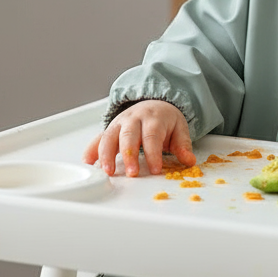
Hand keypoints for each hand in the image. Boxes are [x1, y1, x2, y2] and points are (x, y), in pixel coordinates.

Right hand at [83, 100, 197, 176]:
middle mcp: (134, 119)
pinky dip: (91, 149)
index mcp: (154, 118)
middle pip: (129, 135)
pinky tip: (88, 162)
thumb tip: (189, 160)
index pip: (152, 136)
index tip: (155, 169)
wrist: (153, 103)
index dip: (153, 153)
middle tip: (132, 173)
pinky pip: (98, 138)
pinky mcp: (110, 129)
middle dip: (129, 155)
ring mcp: (119, 123)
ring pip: (110, 136)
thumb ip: (183, 145)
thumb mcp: (179, 128)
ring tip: (108, 171)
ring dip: (107, 154)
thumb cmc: (165, 120)